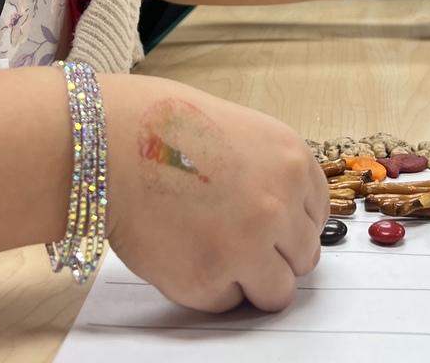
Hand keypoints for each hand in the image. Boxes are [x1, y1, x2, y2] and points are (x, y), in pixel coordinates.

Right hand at [102, 75, 327, 312]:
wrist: (112, 141)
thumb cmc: (166, 127)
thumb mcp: (241, 131)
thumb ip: (270, 173)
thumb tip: (285, 217)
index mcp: (291, 161)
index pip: (317, 214)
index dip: (291, 221)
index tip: (270, 224)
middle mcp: (279, 205)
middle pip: (303, 256)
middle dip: (274, 253)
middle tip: (236, 239)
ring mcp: (247, 247)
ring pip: (277, 291)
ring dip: (251, 279)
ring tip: (214, 252)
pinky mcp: (209, 281)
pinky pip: (227, 302)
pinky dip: (208, 287)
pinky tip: (183, 250)